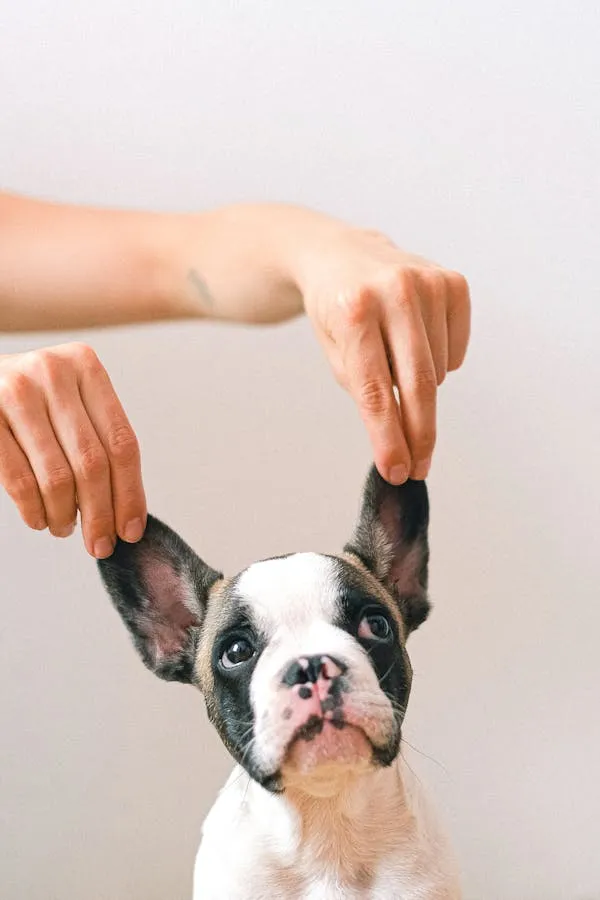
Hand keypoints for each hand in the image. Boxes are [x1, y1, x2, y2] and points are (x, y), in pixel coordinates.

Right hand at [0, 343, 145, 556]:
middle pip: (93, 463)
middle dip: (100, 514)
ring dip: (64, 515)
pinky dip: (34, 510)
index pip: (122, 443)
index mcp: (85, 366)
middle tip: (100, 544)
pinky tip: (40, 519)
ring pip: (57, 476)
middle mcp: (52, 373)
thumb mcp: (71, 398)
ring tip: (65, 528)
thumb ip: (99, 438)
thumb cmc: (33, 397)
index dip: (130, 493)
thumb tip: (127, 511)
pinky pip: (19, 480)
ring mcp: (14, 393)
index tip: (131, 530)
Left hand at [299, 225, 470, 482]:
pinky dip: (441, 361)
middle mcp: (393, 290)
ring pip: (438, 371)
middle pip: (417, 384)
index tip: (398, 471)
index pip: (375, 391)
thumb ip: (367, 393)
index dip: (389, 438)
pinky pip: (457, 350)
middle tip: (419, 466)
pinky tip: (416, 342)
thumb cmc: (336, 311)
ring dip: (420, 387)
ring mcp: (427, 281)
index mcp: (353, 310)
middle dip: (419, 434)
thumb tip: (401, 443)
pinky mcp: (452, 282)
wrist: (338, 255)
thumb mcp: (335, 352)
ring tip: (394, 360)